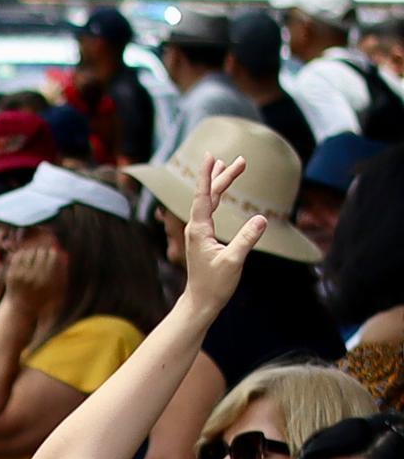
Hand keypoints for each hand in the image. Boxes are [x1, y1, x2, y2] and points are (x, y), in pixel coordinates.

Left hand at [0, 233, 67, 315]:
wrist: (22, 308)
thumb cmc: (43, 296)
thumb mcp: (57, 286)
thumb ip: (62, 270)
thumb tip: (63, 253)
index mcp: (48, 280)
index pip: (53, 256)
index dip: (52, 253)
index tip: (51, 254)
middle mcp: (35, 277)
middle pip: (41, 252)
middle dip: (42, 252)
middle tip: (41, 255)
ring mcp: (22, 276)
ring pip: (29, 253)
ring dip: (32, 253)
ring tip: (33, 257)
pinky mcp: (12, 275)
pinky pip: (18, 257)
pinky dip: (22, 254)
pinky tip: (24, 259)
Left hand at [173, 148, 268, 307]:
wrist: (200, 302)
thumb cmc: (214, 284)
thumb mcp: (234, 262)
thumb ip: (247, 240)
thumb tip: (262, 219)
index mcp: (199, 230)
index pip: (204, 197)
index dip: (208, 176)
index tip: (211, 156)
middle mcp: (196, 228)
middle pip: (210, 195)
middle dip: (224, 176)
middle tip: (241, 160)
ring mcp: (199, 232)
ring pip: (210, 202)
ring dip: (221, 184)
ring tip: (230, 165)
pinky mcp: (204, 238)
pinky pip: (210, 211)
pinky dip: (217, 197)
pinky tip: (222, 193)